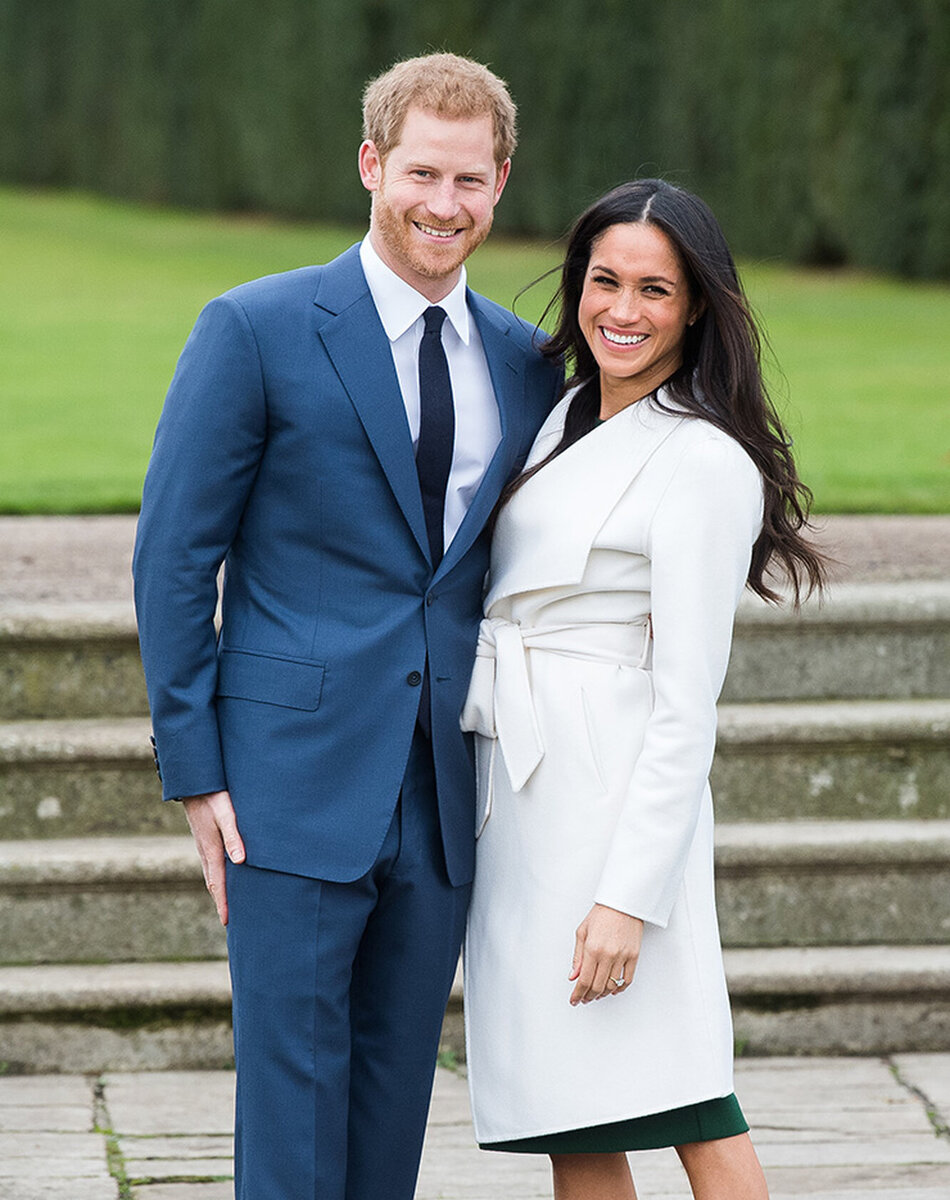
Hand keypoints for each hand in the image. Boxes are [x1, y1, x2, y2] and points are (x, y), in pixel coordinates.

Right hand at [182, 790, 244, 925]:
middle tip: (228, 921)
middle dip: (221, 902)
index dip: (223, 903)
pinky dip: (217, 876)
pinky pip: (211, 863)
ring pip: (212, 873)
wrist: (194, 781)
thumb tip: (241, 862)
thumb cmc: (213, 796)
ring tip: (226, 904)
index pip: (218, 883)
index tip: (227, 922)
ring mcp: (203, 845)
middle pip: (213, 883)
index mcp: (211, 850)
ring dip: (219, 890)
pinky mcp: (205, 837)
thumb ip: (234, 837)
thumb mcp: (226, 815)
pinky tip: (223, 875)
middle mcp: (206, 851)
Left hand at [569, 903, 642, 1005]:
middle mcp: (607, 954)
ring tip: (596, 995)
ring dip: (602, 994)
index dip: (578, 993)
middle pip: (597, 986)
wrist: (623, 903)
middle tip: (583, 999)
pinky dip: (619, 989)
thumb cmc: (602, 914)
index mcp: (592, 948)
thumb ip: (577, 957)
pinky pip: (627, 980)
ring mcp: (622, 956)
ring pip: (611, 985)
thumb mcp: (582, 932)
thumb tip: (573, 976)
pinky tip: (612, 990)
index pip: (584, 980)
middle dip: (588, 996)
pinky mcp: (634, 956)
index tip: (574, 1000)